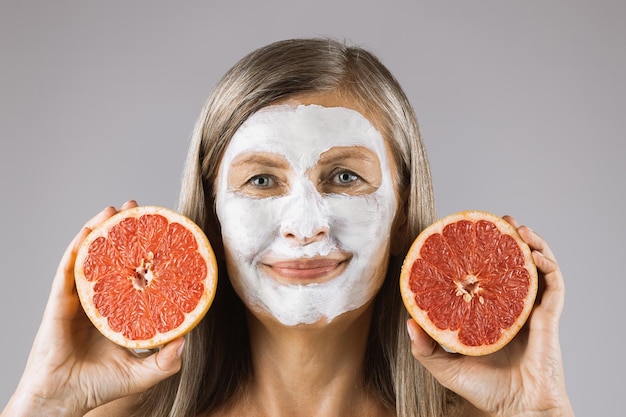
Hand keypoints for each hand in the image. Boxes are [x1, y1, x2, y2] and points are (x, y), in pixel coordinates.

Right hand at [2, 201, 184, 416]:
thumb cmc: (100, 386)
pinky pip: (68, 270)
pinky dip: (77, 248)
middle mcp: (100, 299)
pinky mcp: (59, 302)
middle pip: (113, 257)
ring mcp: (79, 298)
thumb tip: (187, 340)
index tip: (161, 233)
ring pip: (90, 256)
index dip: (146, 253)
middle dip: (124, 230)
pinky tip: (88, 231)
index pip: (134, 274)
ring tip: (114, 209)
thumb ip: (167, 361)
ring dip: (100, 229)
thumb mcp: (144, 373)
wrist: (64, 399)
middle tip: (138, 209)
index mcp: (118, 310)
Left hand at [407, 215, 573, 416]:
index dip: (480, 257)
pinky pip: (553, 284)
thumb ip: (425, 347)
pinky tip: (532, 250)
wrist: (516, 410)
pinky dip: (546, 263)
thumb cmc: (484, 392)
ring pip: (535, 269)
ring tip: (515, 226)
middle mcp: (511, 309)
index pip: (485, 279)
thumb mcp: (445, 367)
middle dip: (506, 240)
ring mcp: (531, 311)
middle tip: (497, 221)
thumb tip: (408, 321)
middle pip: (512, 267)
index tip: (468, 238)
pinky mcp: (548, 317)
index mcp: (490, 317)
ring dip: (529, 243)